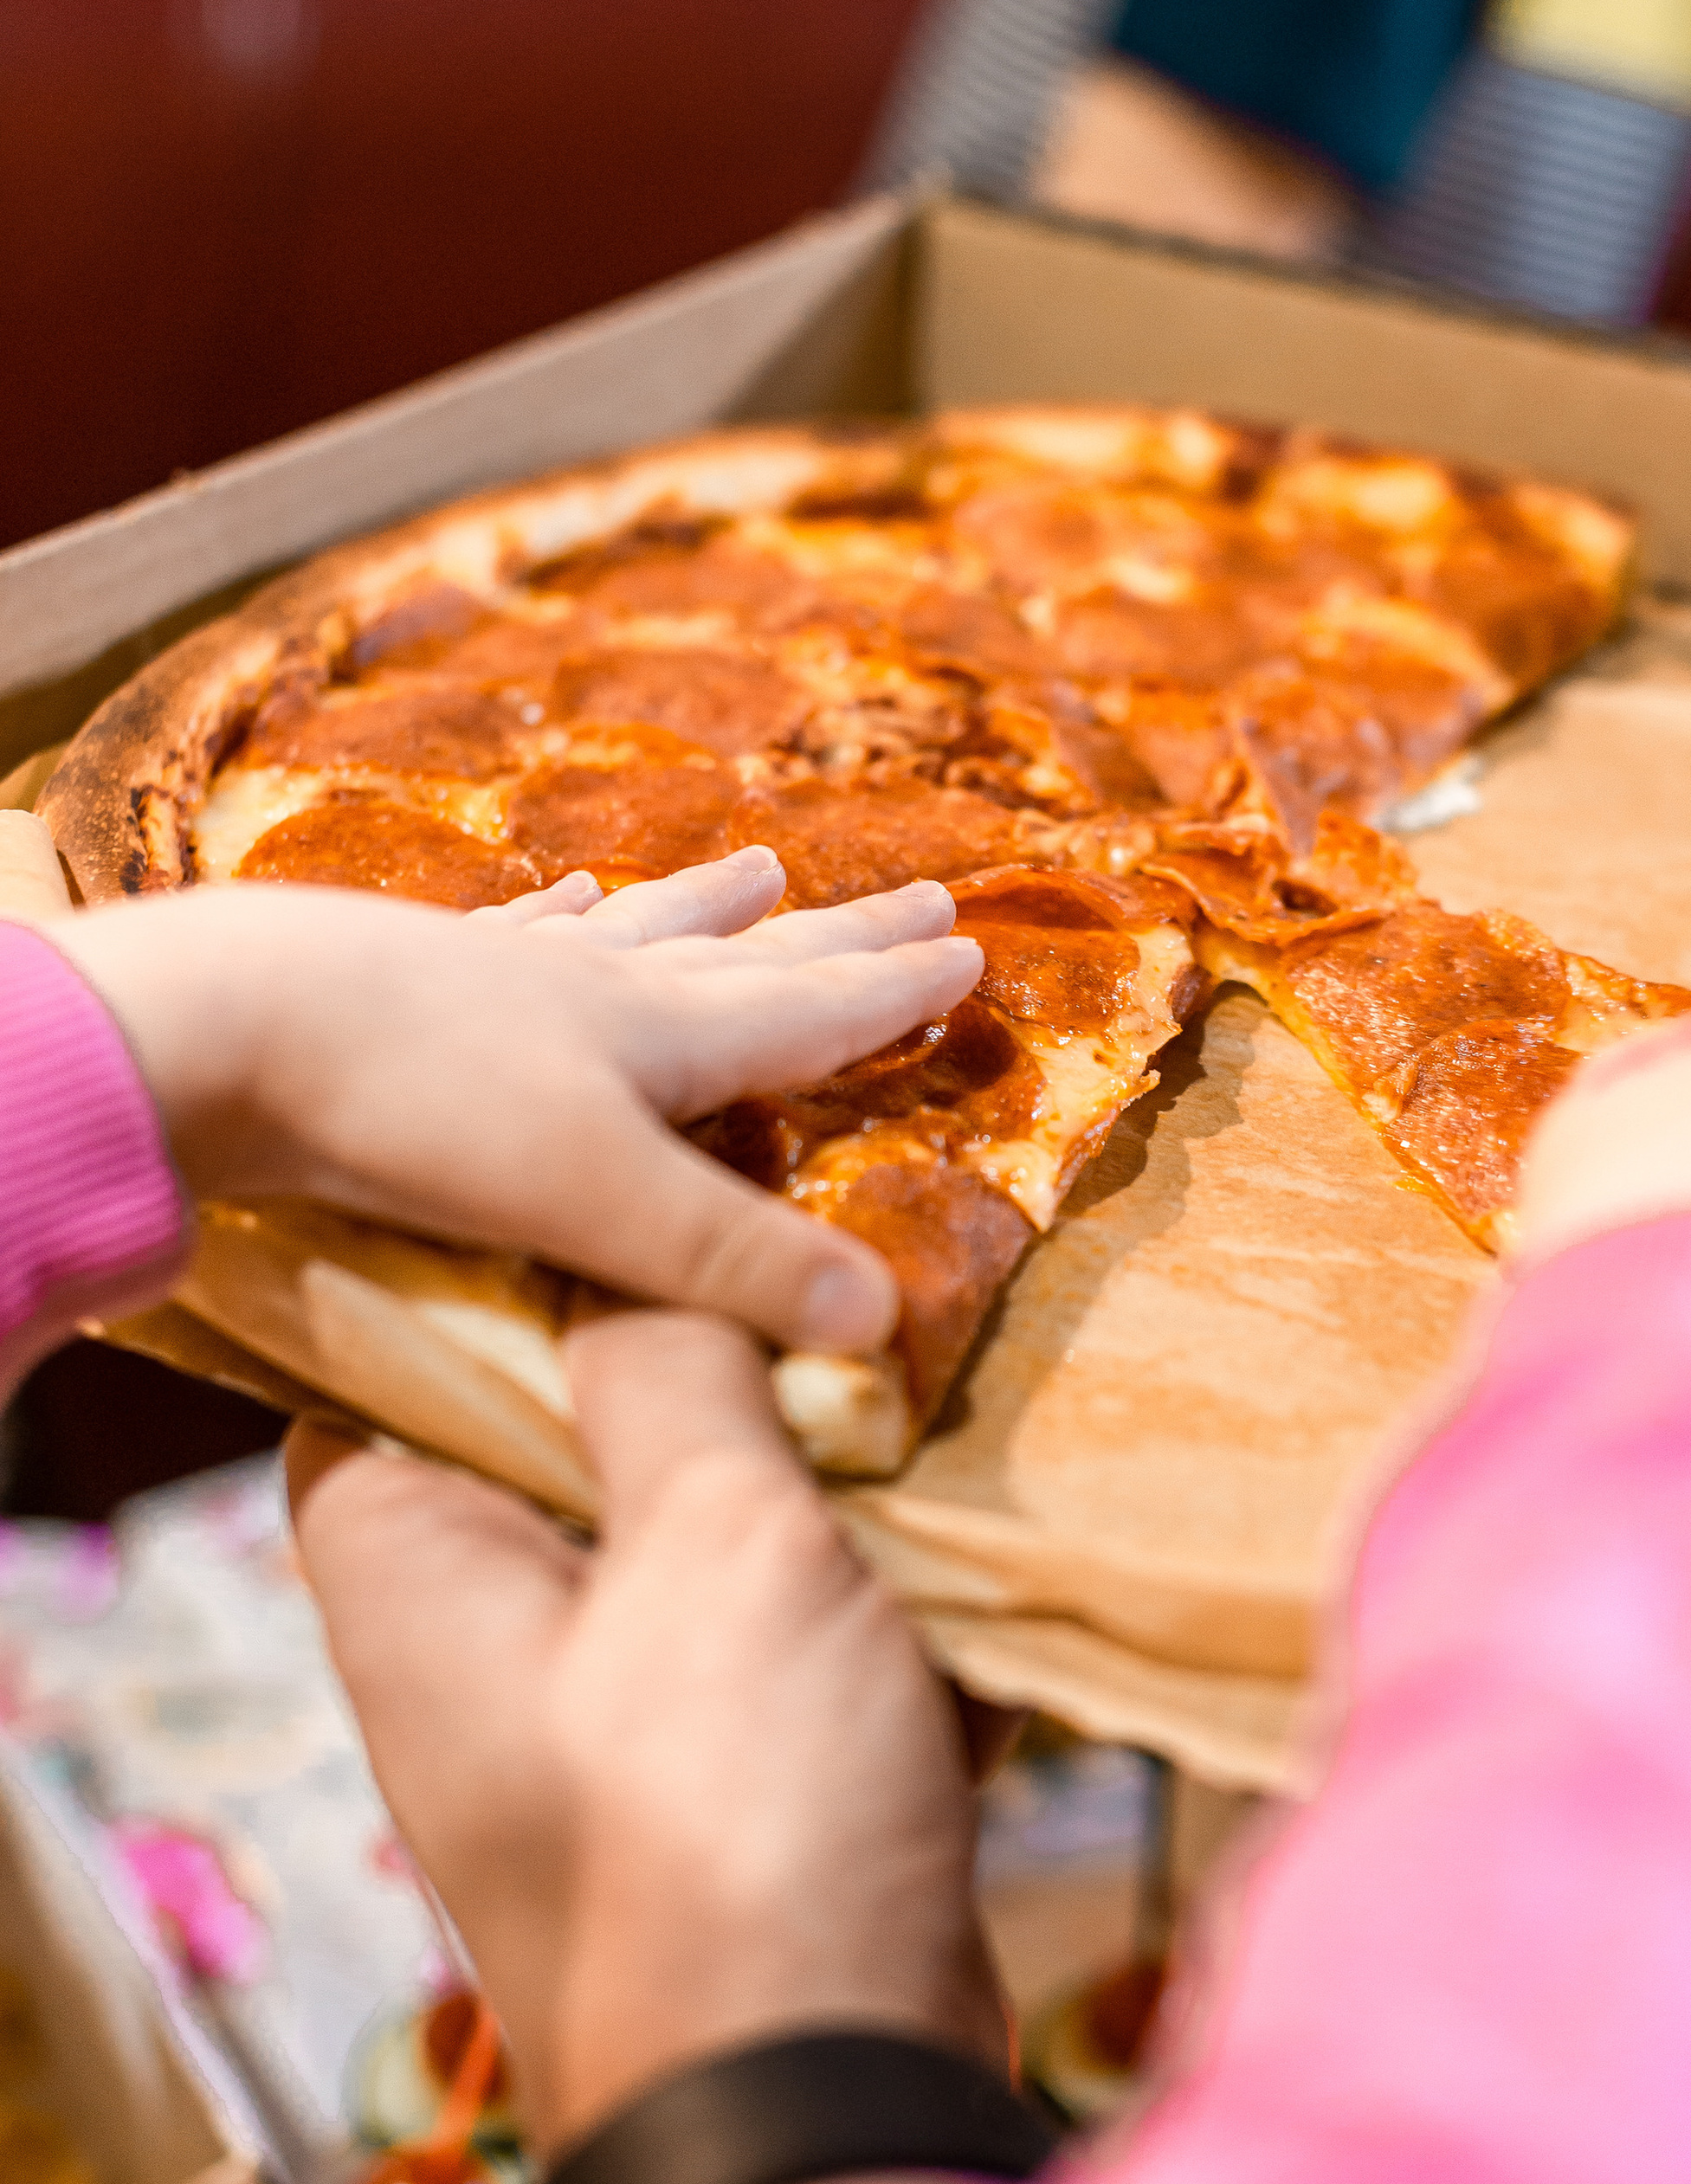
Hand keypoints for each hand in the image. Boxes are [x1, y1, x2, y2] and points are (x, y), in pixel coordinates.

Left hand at [56, 853, 981, 1353]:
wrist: (229, 1027)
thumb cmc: (422, 1117)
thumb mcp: (600, 1207)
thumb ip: (733, 1266)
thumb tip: (878, 1318)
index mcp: (661, 1042)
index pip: (808, 1016)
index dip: (890, 996)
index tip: (969, 955)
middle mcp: (597, 992)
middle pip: (746, 959)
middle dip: (838, 939)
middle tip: (921, 895)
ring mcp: (502, 975)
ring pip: (635, 933)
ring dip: (705, 908)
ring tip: (757, 865)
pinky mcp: (409, 976)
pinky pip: (514, 937)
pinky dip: (559, 915)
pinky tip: (561, 893)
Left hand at [287, 1306, 1003, 2155]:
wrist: (818, 2101)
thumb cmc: (728, 1817)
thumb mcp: (708, 1542)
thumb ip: (675, 1370)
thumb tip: (655, 1258)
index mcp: (412, 1559)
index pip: (407, 1345)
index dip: (525, 1253)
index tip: (663, 1170)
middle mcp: (479, 1632)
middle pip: (578, 1424)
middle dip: (719, 1359)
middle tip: (838, 1264)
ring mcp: (601, 1715)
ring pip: (703, 1526)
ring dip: (820, 1476)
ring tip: (933, 1382)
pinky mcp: (720, 1779)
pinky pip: (784, 1636)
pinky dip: (870, 1595)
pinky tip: (972, 1542)